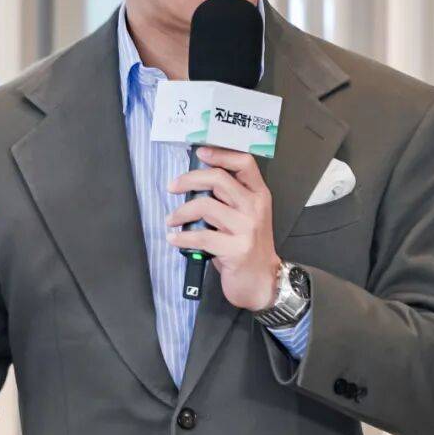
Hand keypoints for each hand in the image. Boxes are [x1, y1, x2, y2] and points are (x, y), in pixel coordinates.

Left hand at [165, 146, 279, 311]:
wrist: (262, 281)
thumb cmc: (247, 247)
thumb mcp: (245, 217)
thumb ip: (228, 199)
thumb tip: (194, 182)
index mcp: (259, 195)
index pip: (244, 163)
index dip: (220, 154)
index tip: (200, 153)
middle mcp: (255, 207)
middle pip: (218, 179)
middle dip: (189, 180)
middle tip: (172, 187)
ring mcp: (246, 228)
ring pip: (205, 206)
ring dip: (181, 212)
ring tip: (171, 220)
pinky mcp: (235, 249)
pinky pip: (201, 237)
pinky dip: (182, 237)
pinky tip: (174, 238)